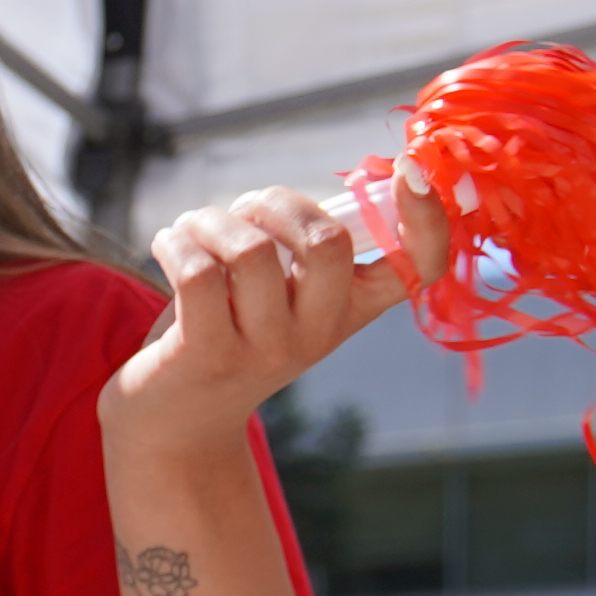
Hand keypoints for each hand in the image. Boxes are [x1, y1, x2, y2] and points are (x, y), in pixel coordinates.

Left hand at [107, 172, 449, 454]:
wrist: (175, 425)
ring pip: (251, 250)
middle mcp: (318, 333)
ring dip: (211, 220)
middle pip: (327, 242)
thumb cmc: (228, 337)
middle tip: (241, 210)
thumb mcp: (283, 298)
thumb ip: (303, 251)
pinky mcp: (206, 355)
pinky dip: (177, 242)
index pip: (419, 266)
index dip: (427, 216)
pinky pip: (197, 274)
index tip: (408, 170)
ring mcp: (265, 350)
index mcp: (352, 310)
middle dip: (277, 202)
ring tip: (189, 228)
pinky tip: (168, 243)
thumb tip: (298, 194)